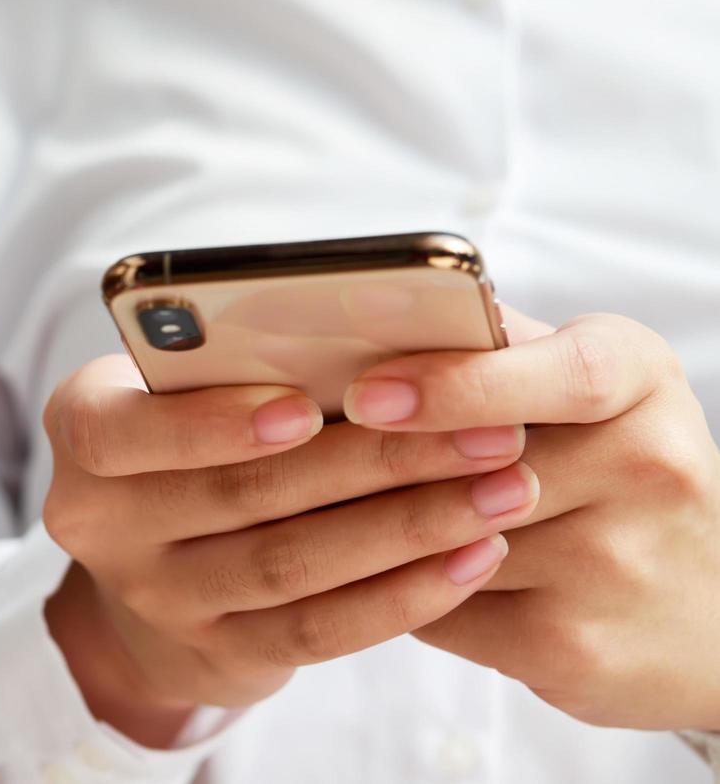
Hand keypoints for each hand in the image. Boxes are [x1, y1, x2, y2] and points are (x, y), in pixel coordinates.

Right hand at [41, 355, 537, 746]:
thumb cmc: (187, 435)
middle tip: (486, 430)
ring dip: (409, 527)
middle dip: (374, 461)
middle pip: (241, 495)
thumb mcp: (174, 388)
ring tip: (504, 488)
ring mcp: (158, 597)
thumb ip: (234, 364)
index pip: (124, 430)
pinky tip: (473, 557)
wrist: (151, 567)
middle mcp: (101, 521)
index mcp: (82, 428)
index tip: (304, 408)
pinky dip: (403, 594)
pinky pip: (319, 629)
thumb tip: (380, 338)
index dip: (211, 424)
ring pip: (291, 565)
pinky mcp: (219, 653)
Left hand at [344, 312, 719, 730]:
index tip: (366, 392)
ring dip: (361, 523)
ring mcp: (615, 566)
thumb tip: (366, 311)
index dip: (457, 384)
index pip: (562, 375)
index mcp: (640, 380)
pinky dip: (387, 586)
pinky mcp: (572, 647)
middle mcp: (648, 468)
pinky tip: (365, 567)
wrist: (704, 617)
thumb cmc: (610, 473)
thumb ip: (493, 347)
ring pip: (439, 537)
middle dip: (371, 459)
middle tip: (281, 446)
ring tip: (304, 501)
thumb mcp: (582, 386)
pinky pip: (436, 607)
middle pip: (475, 464)